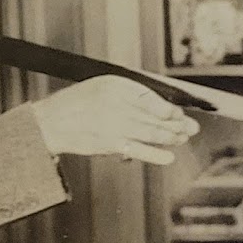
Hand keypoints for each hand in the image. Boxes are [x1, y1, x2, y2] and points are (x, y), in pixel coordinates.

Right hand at [30, 75, 197, 164]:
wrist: (52, 122)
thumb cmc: (77, 103)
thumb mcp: (102, 86)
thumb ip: (128, 93)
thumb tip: (157, 105)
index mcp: (117, 85)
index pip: (153, 97)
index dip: (170, 108)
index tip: (179, 113)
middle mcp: (119, 103)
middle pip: (156, 116)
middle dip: (177, 124)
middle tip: (191, 127)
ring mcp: (116, 124)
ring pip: (152, 132)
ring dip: (171, 137)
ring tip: (183, 138)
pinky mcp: (111, 143)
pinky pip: (139, 149)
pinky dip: (156, 154)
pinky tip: (169, 157)